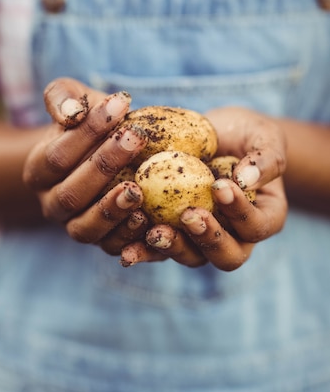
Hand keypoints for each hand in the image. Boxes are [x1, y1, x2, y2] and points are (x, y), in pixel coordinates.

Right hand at [23, 78, 147, 242]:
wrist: (98, 155)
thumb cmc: (86, 123)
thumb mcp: (72, 100)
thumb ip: (63, 97)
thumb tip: (72, 112)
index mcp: (37, 171)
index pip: (57, 155)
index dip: (88, 132)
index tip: (121, 105)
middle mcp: (51, 205)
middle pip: (71, 194)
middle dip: (104, 165)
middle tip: (136, 138)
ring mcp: (74, 227)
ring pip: (84, 229)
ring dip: (111, 210)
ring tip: (137, 190)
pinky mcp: (101, 242)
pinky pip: (110, 247)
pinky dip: (127, 236)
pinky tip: (147, 217)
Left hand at [120, 107, 287, 270]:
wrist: (214, 135)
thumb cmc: (246, 134)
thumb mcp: (263, 136)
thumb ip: (265, 158)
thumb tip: (245, 180)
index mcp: (264, 218)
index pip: (256, 226)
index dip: (240, 212)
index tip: (219, 186)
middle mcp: (235, 237)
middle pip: (226, 256)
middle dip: (207, 239)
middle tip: (188, 216)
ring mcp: (201, 240)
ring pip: (191, 257)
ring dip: (172, 248)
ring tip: (154, 233)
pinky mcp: (173, 234)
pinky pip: (159, 249)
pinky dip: (142, 249)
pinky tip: (126, 247)